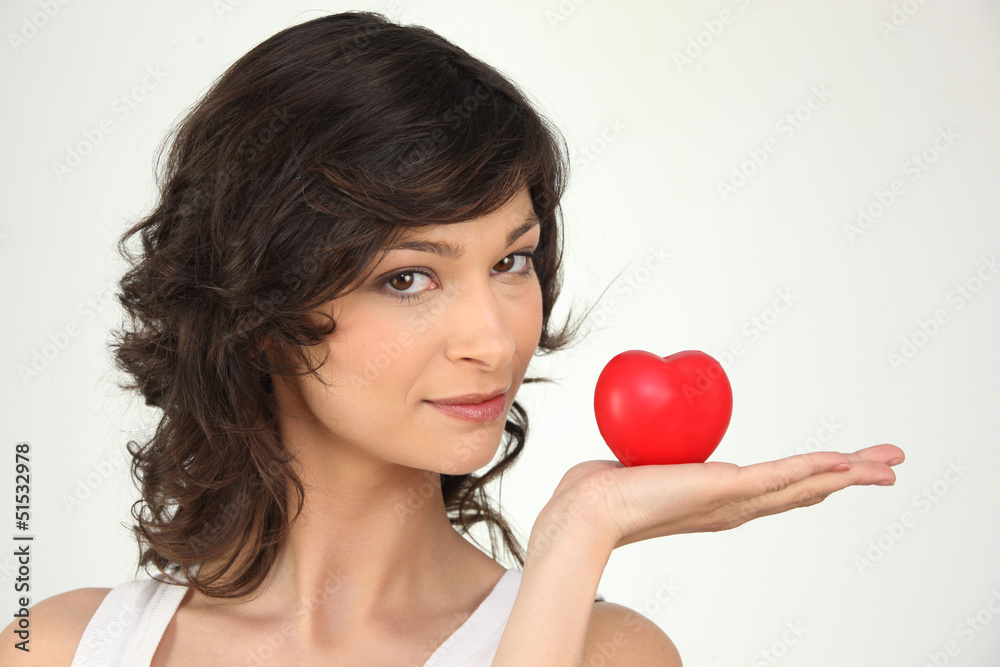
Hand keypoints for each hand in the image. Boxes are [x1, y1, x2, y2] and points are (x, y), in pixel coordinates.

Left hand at [547, 444, 903, 550]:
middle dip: (851, 476)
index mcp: (719, 499)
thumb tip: (646, 425)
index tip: (843, 466)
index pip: (779, 487)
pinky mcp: (725, 491)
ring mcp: (733, 501)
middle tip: (890, 465)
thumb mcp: (642, 462)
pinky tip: (846, 464)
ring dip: (849, 472)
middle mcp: (734, 506)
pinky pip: (780, 476)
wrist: (590, 510)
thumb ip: (653, 449)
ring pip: (805, 484)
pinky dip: (816, 468)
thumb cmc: (604, 489)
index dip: (815, 477)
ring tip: (888, 465)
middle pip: (805, 489)